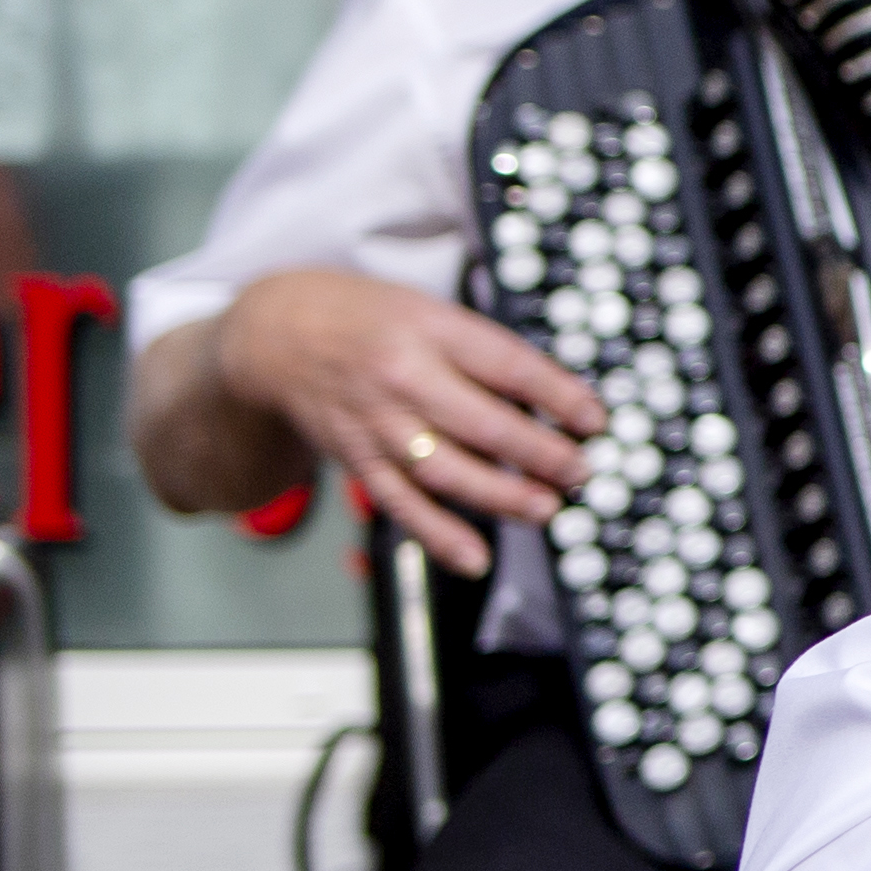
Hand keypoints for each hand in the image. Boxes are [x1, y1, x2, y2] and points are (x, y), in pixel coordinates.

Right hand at [201, 265, 602, 575]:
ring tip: (546, 510)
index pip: (506, 364)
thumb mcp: (429, 312)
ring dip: (500, 496)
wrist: (275, 337)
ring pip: (444, 469)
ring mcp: (377, 422)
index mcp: (429, 328)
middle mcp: (402, 376)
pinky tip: (474, 558)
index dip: (557, 396)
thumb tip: (552, 402)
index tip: (595, 419)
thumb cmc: (368, 320)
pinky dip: (439, 535)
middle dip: (539, 453)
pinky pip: (401, 503)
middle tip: (580, 471)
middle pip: (481, 422)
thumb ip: (483, 354)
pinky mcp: (358, 459)